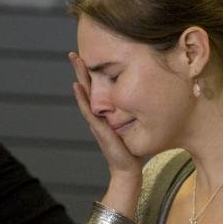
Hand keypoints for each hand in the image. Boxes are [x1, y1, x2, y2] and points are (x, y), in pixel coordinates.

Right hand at [68, 52, 142, 179]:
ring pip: (84, 95)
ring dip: (79, 77)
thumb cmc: (132, 149)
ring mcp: (95, 121)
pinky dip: (81, 97)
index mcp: (104, 112)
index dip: (91, 73)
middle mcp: (97, 115)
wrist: (129, 170)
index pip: (96, 88)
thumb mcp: (134, 124)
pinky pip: (88, 110)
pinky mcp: (99, 129)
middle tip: (73, 52)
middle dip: (80, 70)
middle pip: (86, 87)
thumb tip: (149, 97)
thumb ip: (135, 112)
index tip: (88, 55)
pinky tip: (77, 85)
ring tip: (74, 61)